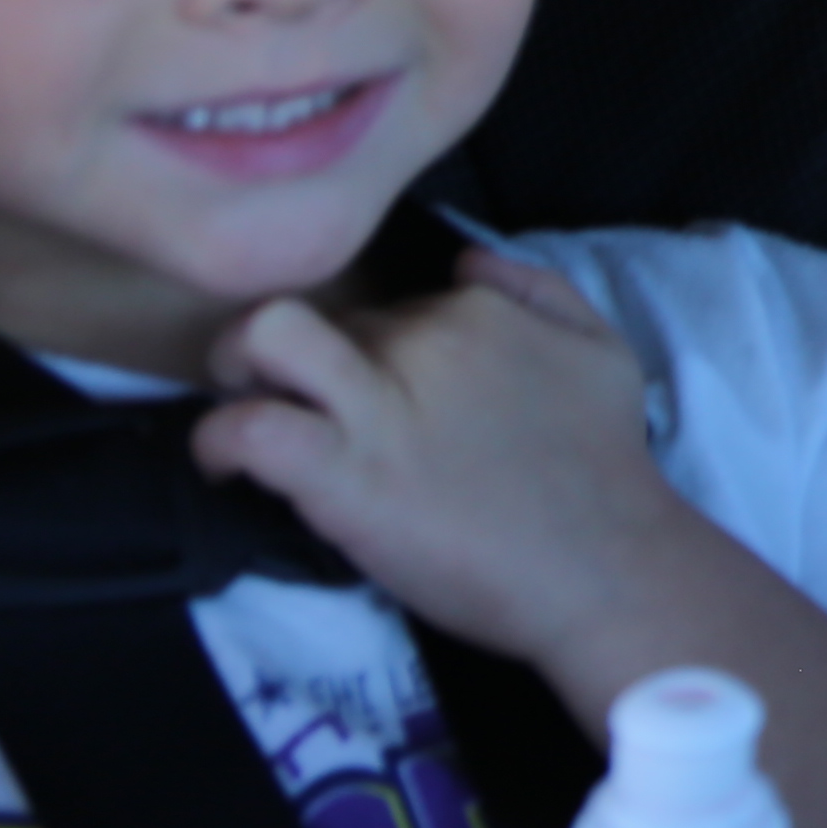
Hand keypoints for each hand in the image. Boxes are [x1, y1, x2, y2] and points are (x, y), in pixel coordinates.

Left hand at [192, 247, 729, 667]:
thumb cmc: (607, 469)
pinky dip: (219, 441)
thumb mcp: (602, 349)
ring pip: (264, 337)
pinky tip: (227, 466)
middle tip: (319, 422)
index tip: (378, 398)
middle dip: (314, 367)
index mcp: (475, 309)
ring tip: (237, 402)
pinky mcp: (343, 475)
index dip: (374, 352)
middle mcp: (423, 337)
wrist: (606, 567)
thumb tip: (464, 260)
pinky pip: (249, 429)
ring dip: (233, 363)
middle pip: (326, 326)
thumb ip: (540, 290)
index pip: (388, 305)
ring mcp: (379, 403)